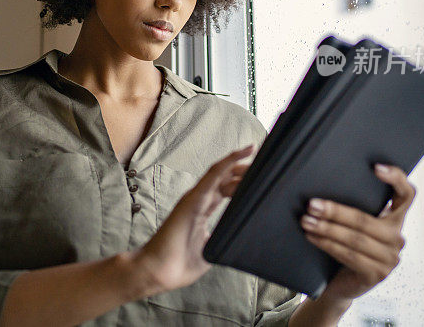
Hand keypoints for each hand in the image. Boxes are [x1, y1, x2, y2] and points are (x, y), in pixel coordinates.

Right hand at [132, 144, 258, 294]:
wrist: (158, 272)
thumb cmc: (179, 263)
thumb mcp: (210, 247)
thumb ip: (222, 237)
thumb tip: (238, 235)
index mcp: (202, 209)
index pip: (225, 188)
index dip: (241, 182)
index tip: (260, 178)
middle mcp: (199, 199)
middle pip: (225, 177)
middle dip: (244, 171)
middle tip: (264, 168)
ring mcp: (195, 197)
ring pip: (221, 171)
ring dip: (239, 163)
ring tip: (255, 152)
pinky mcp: (193, 199)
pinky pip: (213, 175)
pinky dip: (228, 161)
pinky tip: (243, 152)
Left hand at [300, 164, 415, 304]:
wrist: (341, 283)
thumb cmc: (346, 246)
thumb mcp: (354, 224)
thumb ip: (355, 206)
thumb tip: (327, 181)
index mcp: (395, 220)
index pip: (406, 195)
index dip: (395, 179)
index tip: (375, 168)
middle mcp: (397, 238)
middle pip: (366, 220)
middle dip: (335, 212)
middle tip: (312, 205)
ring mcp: (389, 259)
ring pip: (355, 238)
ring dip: (327, 229)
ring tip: (307, 221)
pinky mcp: (377, 274)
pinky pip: (349, 255)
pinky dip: (328, 244)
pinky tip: (313, 237)